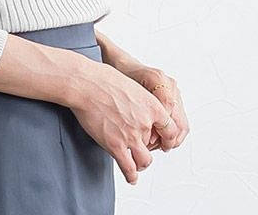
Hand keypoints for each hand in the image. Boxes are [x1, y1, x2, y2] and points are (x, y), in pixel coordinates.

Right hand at [68, 61, 173, 185]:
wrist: (87, 84)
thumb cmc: (104, 79)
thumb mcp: (132, 85)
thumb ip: (140, 100)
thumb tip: (137, 106)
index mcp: (152, 106)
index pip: (171, 129)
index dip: (168, 139)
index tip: (164, 142)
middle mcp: (145, 123)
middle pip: (154, 145)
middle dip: (148, 147)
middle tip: (141, 148)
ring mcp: (131, 136)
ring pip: (145, 161)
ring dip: (142, 164)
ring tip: (138, 164)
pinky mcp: (115, 146)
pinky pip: (128, 168)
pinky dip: (131, 176)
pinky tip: (131, 178)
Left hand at [120, 63, 188, 151]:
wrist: (125, 66)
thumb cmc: (121, 77)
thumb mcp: (123, 90)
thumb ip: (136, 110)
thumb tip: (148, 137)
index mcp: (156, 78)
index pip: (168, 107)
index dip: (160, 128)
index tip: (150, 142)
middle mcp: (168, 83)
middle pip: (178, 118)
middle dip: (167, 138)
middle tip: (152, 148)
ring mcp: (174, 91)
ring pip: (182, 122)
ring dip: (171, 139)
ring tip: (156, 145)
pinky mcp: (175, 98)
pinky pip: (180, 121)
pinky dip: (172, 134)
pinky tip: (159, 139)